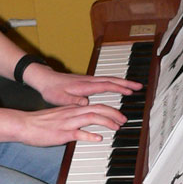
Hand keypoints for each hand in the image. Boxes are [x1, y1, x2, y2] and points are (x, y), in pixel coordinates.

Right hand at [17, 104, 126, 145]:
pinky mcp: (61, 133)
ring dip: (106, 121)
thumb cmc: (39, 124)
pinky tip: (98, 138)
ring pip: (90, 117)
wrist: (23, 125)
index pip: (95, 106)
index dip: (110, 110)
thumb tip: (84, 127)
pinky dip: (89, 135)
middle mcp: (71, 113)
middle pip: (97, 109)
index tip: (119, 116)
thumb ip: (73, 120)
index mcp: (71, 109)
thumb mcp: (59, 118)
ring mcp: (67, 123)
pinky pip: (78, 133)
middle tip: (124, 120)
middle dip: (113, 113)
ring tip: (116, 127)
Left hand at [23, 65, 141, 106]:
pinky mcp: (85, 82)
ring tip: (132, 87)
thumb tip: (86, 103)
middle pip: (111, 80)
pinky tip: (115, 87)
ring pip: (108, 80)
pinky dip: (112, 83)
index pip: (106, 85)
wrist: (44, 80)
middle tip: (139, 86)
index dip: (119, 87)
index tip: (131, 90)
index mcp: (84, 86)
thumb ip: (73, 101)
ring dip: (121, 82)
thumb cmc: (51, 89)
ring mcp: (87, 80)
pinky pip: (103, 82)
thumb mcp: (60, 98)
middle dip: (125, 82)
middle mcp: (88, 81)